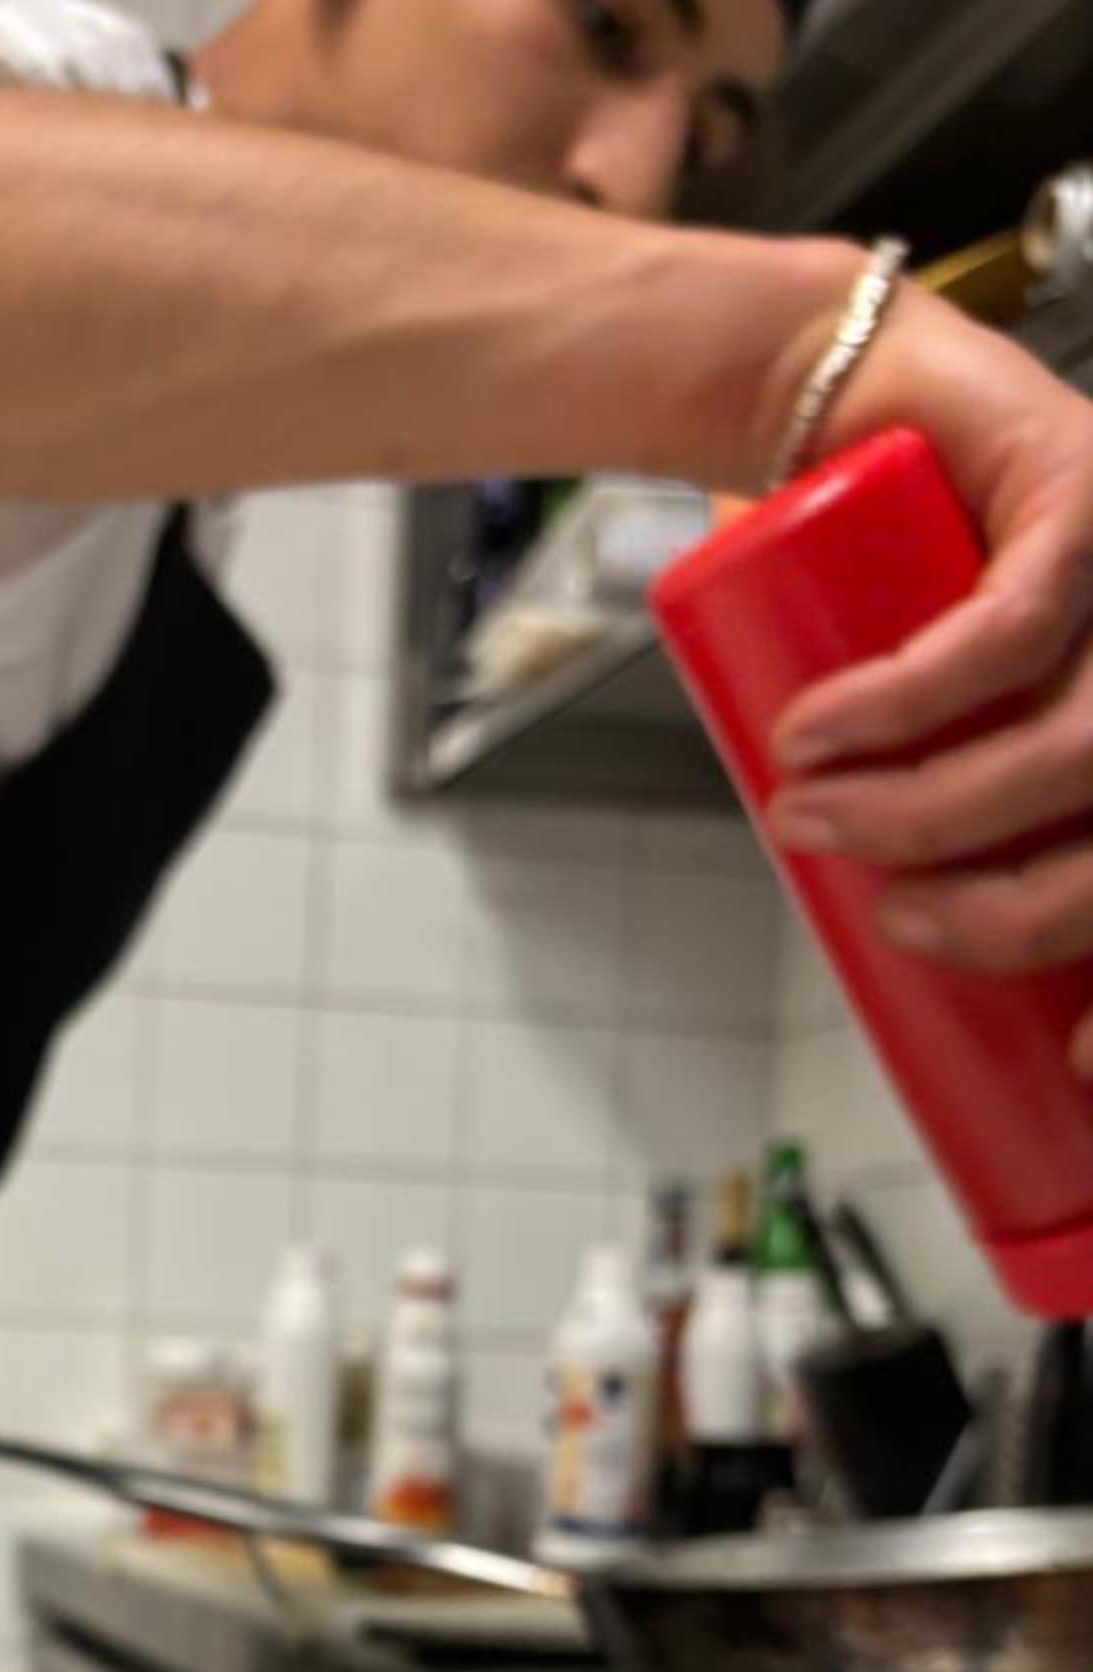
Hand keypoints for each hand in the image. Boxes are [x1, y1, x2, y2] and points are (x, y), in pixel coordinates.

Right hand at [760, 288, 1092, 1076]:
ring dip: (926, 813)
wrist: (849, 407)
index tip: (1069, 1063)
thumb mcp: (942, 729)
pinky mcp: (1091, 494)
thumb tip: (902, 954)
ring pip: (1071, 748)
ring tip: (807, 819)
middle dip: (1001, 914)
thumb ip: (952, 825)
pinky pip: (1006, 635)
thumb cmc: (885, 581)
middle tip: (883, 917)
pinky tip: (818, 733)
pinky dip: (903, 703)